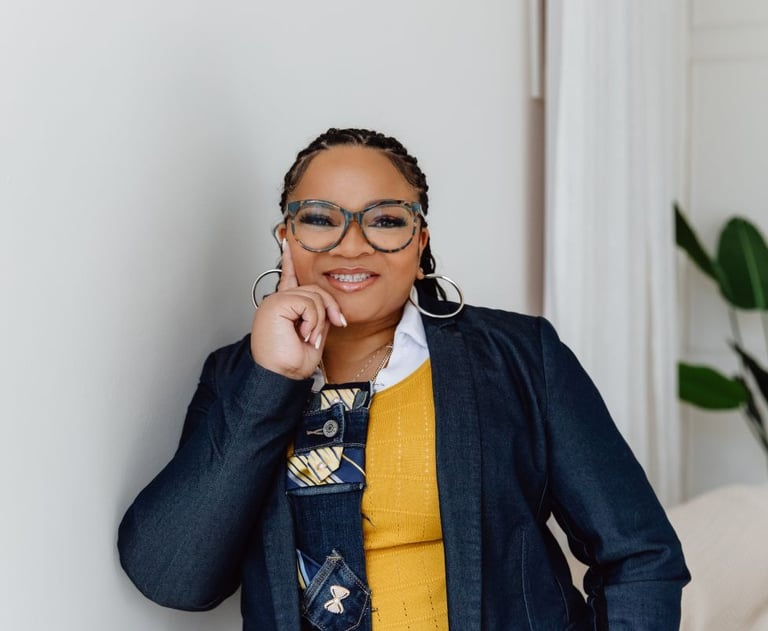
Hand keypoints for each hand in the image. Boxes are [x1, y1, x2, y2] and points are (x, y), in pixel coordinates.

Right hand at [250, 241, 345, 378]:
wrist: (280, 376)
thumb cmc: (292, 362)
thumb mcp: (314, 334)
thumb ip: (319, 315)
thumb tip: (330, 306)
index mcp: (283, 306)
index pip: (288, 277)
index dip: (290, 261)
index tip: (288, 243)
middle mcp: (277, 301)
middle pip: (314, 289)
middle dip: (330, 307)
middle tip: (335, 325)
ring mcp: (275, 301)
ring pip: (314, 296)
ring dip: (320, 320)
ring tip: (311, 338)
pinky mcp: (276, 304)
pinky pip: (308, 303)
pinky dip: (313, 321)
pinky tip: (305, 334)